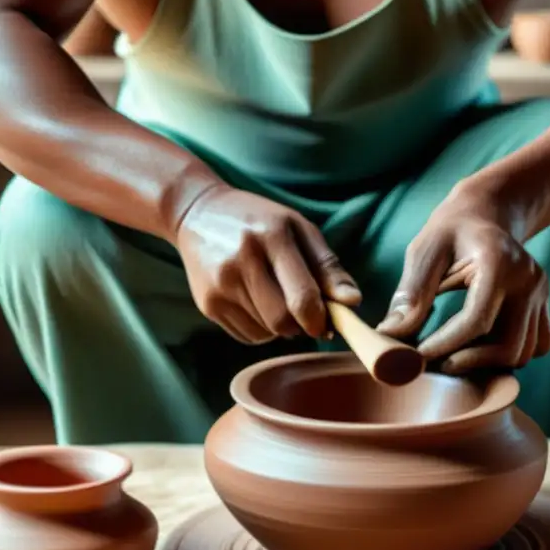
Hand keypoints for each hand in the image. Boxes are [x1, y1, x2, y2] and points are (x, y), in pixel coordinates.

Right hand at [176, 184, 360, 343]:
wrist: (196, 213)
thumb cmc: (257, 220)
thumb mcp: (297, 228)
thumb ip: (327, 266)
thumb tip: (352, 302)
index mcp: (271, 236)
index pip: (302, 298)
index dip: (321, 319)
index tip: (328, 322)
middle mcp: (242, 261)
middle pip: (283, 321)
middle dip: (301, 326)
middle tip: (304, 312)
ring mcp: (220, 286)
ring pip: (266, 332)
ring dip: (281, 327)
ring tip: (276, 298)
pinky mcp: (207, 305)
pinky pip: (247, 336)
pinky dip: (261, 329)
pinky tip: (256, 303)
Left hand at [376, 185, 549, 372]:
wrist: (486, 214)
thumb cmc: (451, 230)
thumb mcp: (425, 250)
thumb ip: (411, 291)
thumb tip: (390, 333)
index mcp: (500, 263)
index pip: (477, 320)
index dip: (446, 345)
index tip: (417, 356)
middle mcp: (529, 281)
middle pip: (509, 346)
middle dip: (471, 362)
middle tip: (437, 364)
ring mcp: (541, 295)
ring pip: (524, 352)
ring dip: (489, 364)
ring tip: (455, 357)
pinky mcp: (544, 305)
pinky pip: (538, 345)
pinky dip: (511, 356)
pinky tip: (481, 348)